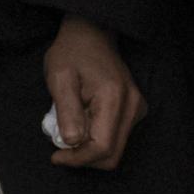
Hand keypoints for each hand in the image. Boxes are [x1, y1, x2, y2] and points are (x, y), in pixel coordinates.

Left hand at [42, 19, 144, 168]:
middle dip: (84, 157)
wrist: (91, 34)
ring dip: (89, 150)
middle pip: (112, 155)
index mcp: (114, 98)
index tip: (55, 155)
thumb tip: (73, 143)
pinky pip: (117, 138)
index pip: (102, 147)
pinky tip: (83, 124)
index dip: (78, 159)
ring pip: (115, 150)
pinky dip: (97, 140)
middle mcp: (133, 106)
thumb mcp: (60, 78)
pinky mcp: (135, 111)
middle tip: (60, 145)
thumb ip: (67, 111)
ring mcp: (137, 109)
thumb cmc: (72, 53)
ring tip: (70, 129)